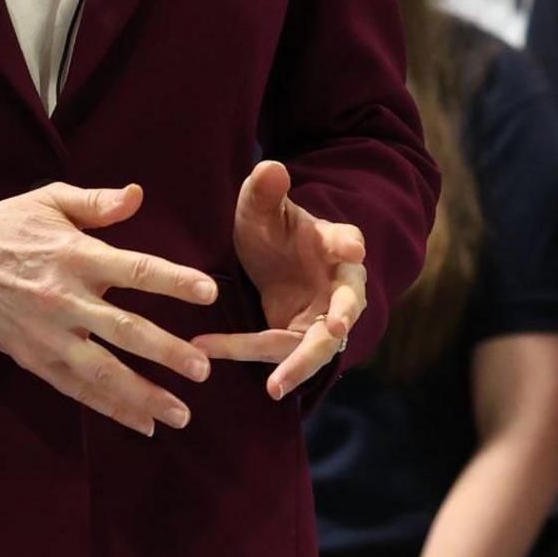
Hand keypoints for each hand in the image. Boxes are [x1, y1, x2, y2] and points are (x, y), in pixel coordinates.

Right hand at [0, 182, 219, 435]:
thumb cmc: (8, 227)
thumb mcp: (50, 201)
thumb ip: (97, 202)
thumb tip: (138, 194)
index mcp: (76, 256)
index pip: (136, 270)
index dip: (174, 281)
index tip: (209, 293)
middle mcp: (66, 299)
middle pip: (125, 330)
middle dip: (166, 351)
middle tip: (204, 369)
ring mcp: (49, 334)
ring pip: (102, 370)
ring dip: (144, 394)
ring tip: (180, 414)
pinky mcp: (34, 359)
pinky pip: (76, 389)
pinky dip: (110, 408)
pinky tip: (142, 424)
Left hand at [193, 161, 367, 397]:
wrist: (272, 258)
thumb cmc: (275, 229)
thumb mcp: (262, 208)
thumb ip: (265, 191)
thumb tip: (271, 168)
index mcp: (335, 244)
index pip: (346, 241)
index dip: (348, 243)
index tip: (351, 247)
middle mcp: (338, 285)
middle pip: (346, 306)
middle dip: (342, 319)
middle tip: (336, 328)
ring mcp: (322, 316)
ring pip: (316, 344)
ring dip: (297, 366)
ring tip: (275, 388)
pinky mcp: (299, 338)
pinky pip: (275, 351)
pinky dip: (243, 351)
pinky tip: (206, 348)